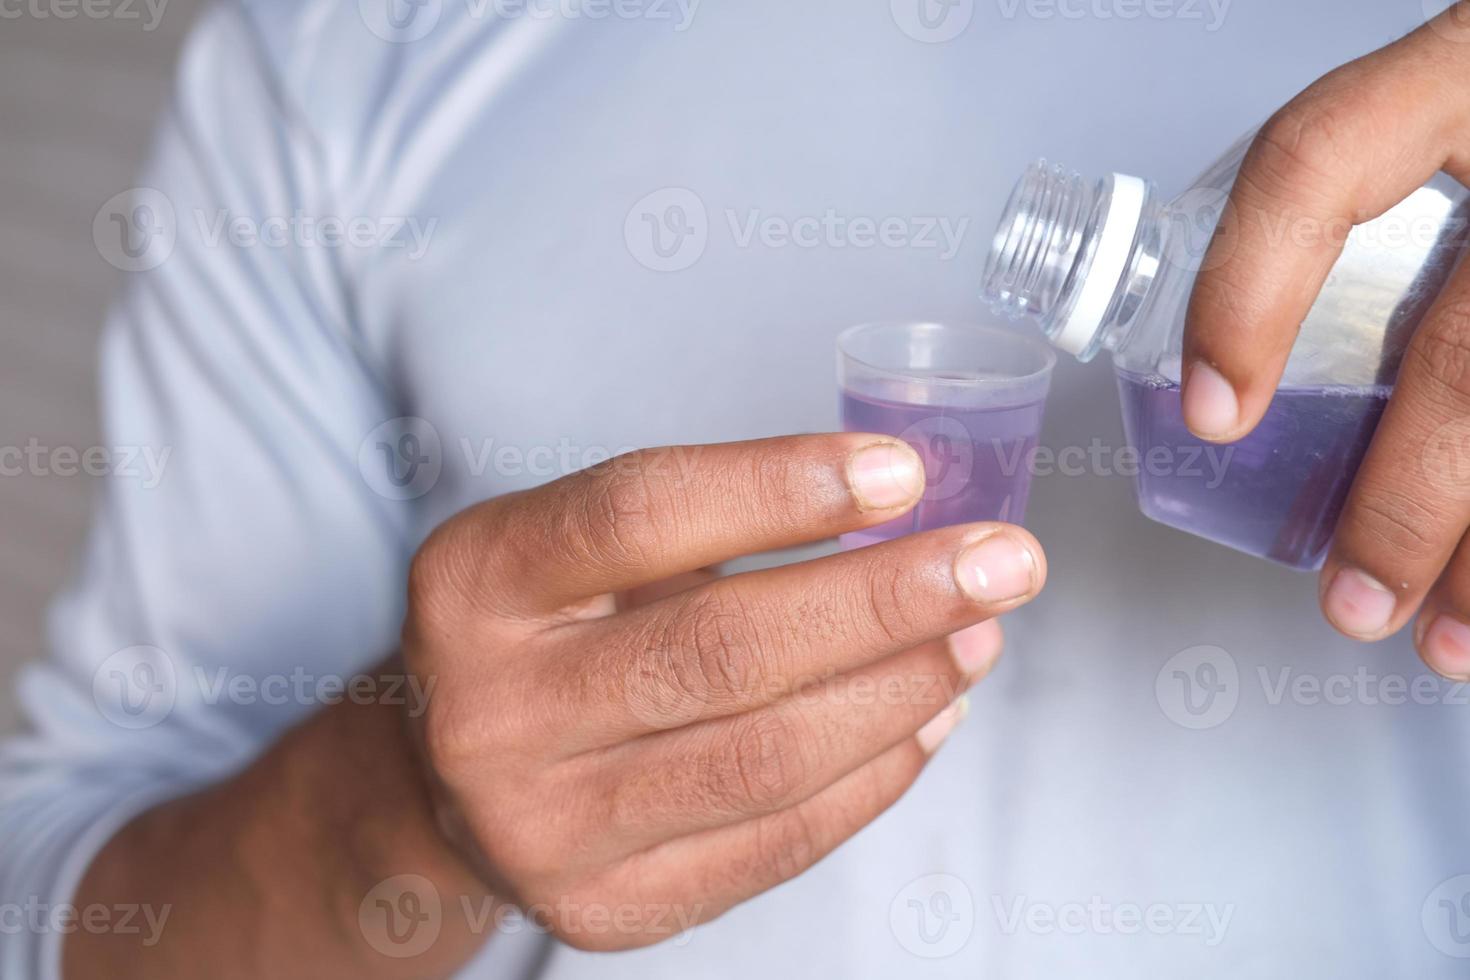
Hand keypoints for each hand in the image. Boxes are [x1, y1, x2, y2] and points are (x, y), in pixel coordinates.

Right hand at [401, 433, 1045, 949]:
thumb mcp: (573, 547)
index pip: (640, 515)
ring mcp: (546, 824)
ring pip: (767, 757)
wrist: (445, 781)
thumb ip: (705, 524)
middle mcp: (494, 710)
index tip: (904, 473)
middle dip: (887, 600)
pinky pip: (777, 842)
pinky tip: (928, 717)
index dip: (780, 487)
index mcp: (479, 583)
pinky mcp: (607, 906)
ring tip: (977, 637)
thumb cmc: (539, 633)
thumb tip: (898, 517)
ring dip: (900, 690)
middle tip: (1000, 563)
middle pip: (721, 649)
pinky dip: (875, 775)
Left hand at [1181, 5, 1469, 673]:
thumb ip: (1346, 219)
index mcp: (1460, 67)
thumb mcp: (1429, 119)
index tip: (1216, 412)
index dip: (1251, 291)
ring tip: (1446, 644)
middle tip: (1354, 601)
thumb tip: (1228, 390)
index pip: (1320, 160)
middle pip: (1469, 347)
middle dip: (1410, 498)